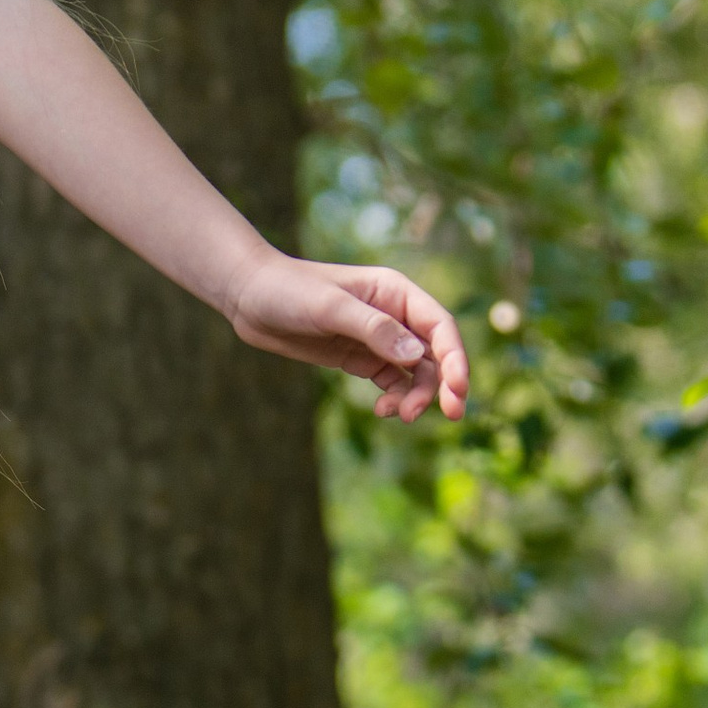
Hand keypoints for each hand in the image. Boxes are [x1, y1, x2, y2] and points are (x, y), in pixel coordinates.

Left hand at [226, 250, 467, 421]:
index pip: (440, 326)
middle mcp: (394, 314)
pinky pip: (392, 382)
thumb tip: (415, 354)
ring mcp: (379, 339)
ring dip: (417, 396)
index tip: (457, 389)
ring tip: (399, 415)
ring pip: (416, 373)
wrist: (249, 297)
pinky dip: (395, 398)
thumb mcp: (329, 308)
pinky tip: (383, 410)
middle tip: (454, 414)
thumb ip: (372, 329)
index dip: (455, 358)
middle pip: (435, 353)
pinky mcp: (360, 358)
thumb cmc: (289, 291)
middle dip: (445, 384)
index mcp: (395, 292)